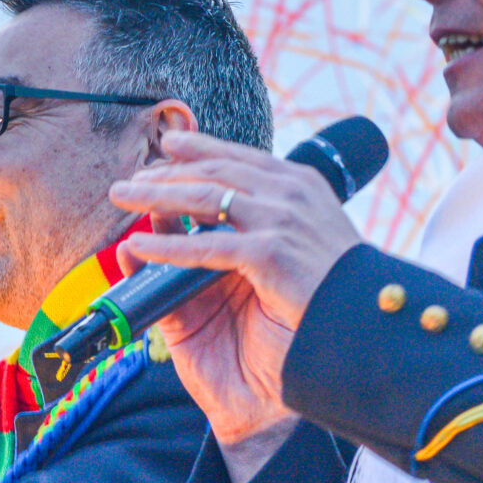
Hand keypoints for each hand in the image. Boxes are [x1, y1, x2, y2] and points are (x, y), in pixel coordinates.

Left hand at [108, 127, 365, 446]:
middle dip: (167, 172)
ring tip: (122, 196)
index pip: (240, 159)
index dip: (200, 150)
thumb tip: (199, 224)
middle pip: (215, 171)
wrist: (360, 336)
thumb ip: (251, 233)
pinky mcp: (270, 254)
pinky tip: (140, 246)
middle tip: (130, 179)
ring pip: (205, 197)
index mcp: (301, 187)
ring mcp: (282, 221)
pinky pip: (205, 245)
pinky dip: (167, 244)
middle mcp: (292, 195)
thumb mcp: (289, 253)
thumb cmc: (329, 300)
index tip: (169, 146)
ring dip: (157, 194)